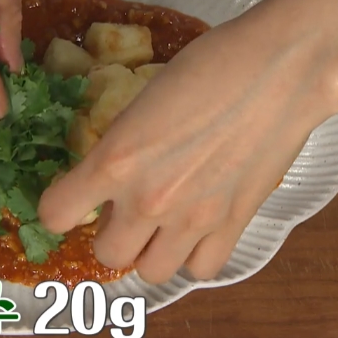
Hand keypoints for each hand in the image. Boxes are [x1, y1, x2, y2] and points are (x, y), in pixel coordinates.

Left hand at [38, 16, 332, 283]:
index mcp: (114, 161)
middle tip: (124, 211)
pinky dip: (194, 256)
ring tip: (161, 226)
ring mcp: (192, 219)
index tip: (71, 199)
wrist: (280, 69)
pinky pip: (201, 270)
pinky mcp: (234, 225)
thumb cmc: (210, 64)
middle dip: (110, 234)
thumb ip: (122, 147)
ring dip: (150, 252)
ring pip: (151, 273)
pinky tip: (198, 231)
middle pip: (108, 255)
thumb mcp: (142, 99)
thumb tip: (112, 173)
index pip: (56, 214)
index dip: (58, 208)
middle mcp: (147, 200)